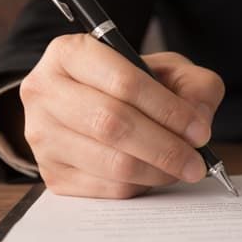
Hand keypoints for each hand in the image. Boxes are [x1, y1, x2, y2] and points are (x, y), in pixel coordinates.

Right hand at [20, 34, 224, 198]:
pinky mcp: (52, 174)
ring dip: (157, 171)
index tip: (200, 131)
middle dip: (166, 148)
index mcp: (70, 53)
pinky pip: (106, 188)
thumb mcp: (168, 69)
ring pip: (111, 162)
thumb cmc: (132, 85)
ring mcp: (42, 136)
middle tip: (197, 162)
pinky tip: (154, 174)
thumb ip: (194, 86)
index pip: (124, 82)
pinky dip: (140, 186)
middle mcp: (44, 91)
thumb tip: (197, 121)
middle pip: (113, 125)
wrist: (92, 106)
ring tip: (182, 168)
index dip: (168, 110)